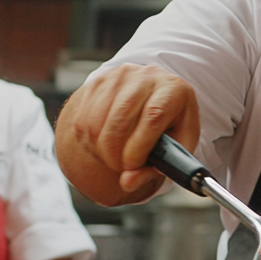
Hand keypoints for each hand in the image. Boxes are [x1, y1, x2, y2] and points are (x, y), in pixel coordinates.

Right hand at [55, 64, 199, 205]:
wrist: (156, 96)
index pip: (153, 115)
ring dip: (99, 148)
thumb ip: (157, 167)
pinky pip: (82, 118)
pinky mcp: (98, 81)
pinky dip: (87, 139)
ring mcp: (120, 76)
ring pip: (97, 119)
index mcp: (174, 90)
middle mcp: (147, 77)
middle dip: (115, 151)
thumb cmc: (171, 125)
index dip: (139, 146)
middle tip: (120, 167)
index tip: (131, 166)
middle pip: (121, 116)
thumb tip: (127, 182)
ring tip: (112, 157)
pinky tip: (101, 145)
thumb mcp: (177, 146)